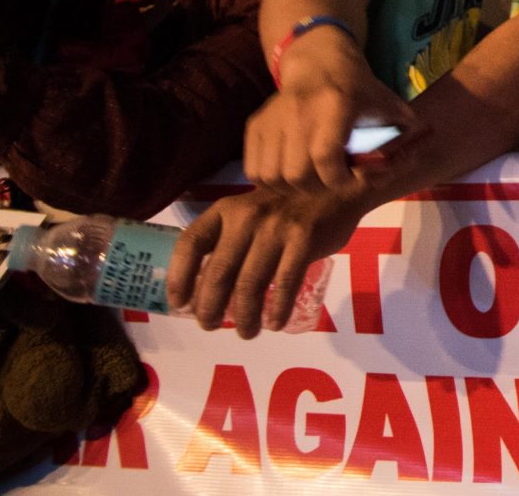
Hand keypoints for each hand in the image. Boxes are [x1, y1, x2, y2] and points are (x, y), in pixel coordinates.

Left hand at [168, 182, 367, 337]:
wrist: (339, 185)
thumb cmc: (288, 205)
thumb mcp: (250, 212)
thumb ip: (229, 241)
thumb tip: (206, 289)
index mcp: (226, 210)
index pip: (191, 244)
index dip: (180, 278)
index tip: (180, 304)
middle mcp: (247, 217)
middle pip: (218, 273)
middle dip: (210, 308)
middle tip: (210, 326)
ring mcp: (276, 228)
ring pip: (250, 284)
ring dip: (245, 316)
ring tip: (246, 332)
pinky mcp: (305, 238)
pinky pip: (285, 283)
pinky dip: (278, 309)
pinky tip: (276, 323)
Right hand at [244, 27, 422, 194]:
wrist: (319, 61)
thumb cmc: (359, 88)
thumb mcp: (388, 104)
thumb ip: (407, 131)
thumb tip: (421, 154)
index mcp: (335, 105)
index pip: (325, 158)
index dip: (338, 180)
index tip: (351, 179)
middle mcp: (298, 111)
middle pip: (296, 175)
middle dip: (317, 188)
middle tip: (332, 181)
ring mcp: (272, 118)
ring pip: (271, 177)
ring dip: (292, 187)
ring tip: (312, 178)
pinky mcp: (254, 125)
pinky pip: (254, 169)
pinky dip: (271, 179)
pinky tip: (292, 170)